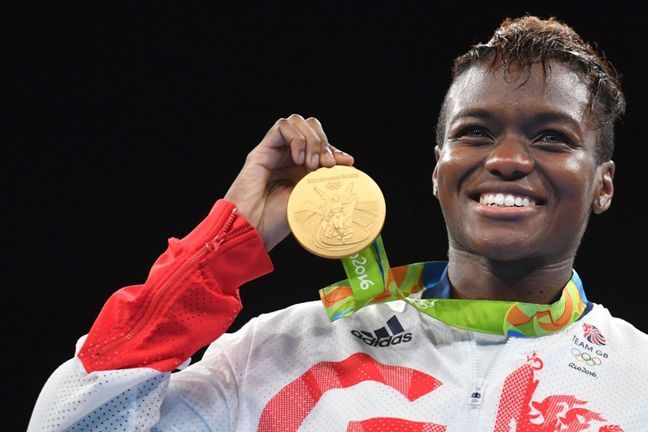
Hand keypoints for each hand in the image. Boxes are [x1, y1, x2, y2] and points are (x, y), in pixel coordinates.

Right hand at [225, 114, 353, 250]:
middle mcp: (289, 158)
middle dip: (324, 143)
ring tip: (311, 165)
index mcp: (301, 170)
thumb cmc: (277, 221)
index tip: (348, 163)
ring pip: (298, 122)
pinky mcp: (262, 150)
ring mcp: (275, 152)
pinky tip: (299, 160)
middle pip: (312, 128)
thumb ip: (324, 181)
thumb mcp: (310, 199)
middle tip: (327, 165)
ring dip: (311, 140)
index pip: (323, 146)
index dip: (337, 151)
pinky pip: (282, 126)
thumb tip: (346, 166)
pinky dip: (296, 139)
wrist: (253, 228)